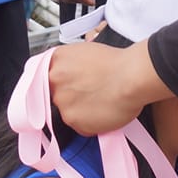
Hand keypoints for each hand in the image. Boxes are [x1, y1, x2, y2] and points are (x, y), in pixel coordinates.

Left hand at [45, 39, 160, 135]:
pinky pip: (79, 125)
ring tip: (101, 101)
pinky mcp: (72, 120)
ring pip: (67, 111)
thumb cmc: (118, 63)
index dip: (59, 83)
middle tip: (91, 94)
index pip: (45, 75)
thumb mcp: (87, 52)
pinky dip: (90, 123)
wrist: (131, 77)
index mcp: (56, 60)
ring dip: (81, 110)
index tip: (66, 87)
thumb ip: (70, 64)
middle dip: (71, 96)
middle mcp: (54, 80)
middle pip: (56, 94)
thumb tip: (70, 76)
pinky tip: (103, 112)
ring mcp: (62, 101)